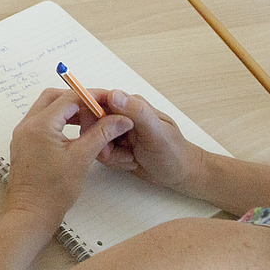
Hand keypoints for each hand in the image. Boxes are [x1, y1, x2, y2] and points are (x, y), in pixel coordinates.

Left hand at [6, 89, 133, 230]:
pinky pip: (42, 122)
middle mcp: (27, 125)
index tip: (109, 100)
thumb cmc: (52, 191)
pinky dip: (59, 121)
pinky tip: (77, 131)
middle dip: (78, 99)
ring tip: (92, 120)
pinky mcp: (25, 143)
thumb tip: (120, 119)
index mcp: (40, 125)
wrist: (32, 213)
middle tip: (100, 108)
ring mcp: (23, 134)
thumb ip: (101, 134)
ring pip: (47, 109)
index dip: (92, 96)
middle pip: (54, 97)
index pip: (69, 97)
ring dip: (69, 110)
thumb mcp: (82, 158)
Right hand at [79, 88, 203, 192]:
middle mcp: (122, 115)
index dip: (87, 111)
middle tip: (112, 153)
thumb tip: (113, 94)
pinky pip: (101, 151)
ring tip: (129, 158)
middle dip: (99, 140)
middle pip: (91, 121)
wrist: (182, 174)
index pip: (98, 99)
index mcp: (131, 105)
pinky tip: (129, 162)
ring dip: (108, 153)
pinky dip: (113, 160)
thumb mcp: (156, 132)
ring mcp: (118, 131)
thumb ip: (136, 112)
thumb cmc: (174, 153)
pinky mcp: (116, 145)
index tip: (88, 130)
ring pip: (94, 138)